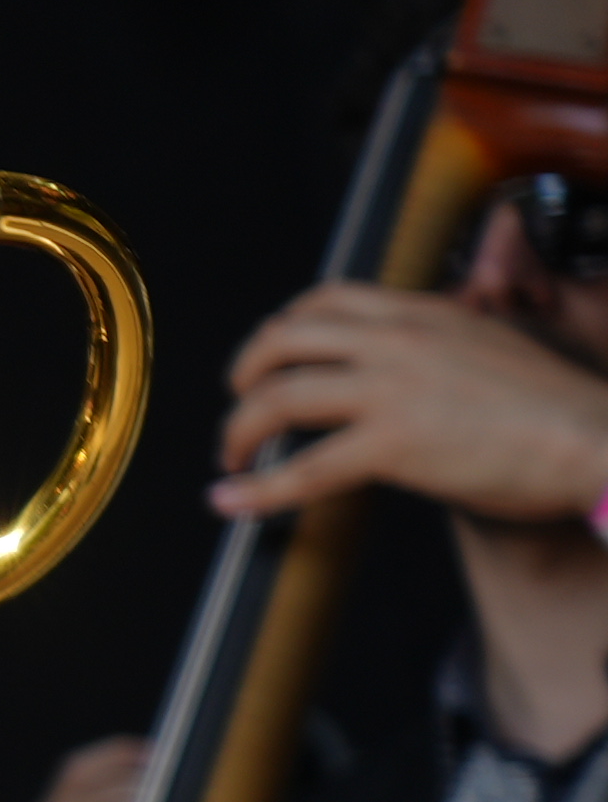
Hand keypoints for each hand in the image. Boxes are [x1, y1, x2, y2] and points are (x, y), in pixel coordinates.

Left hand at [211, 279, 607, 528]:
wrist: (597, 436)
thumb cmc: (555, 405)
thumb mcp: (495, 343)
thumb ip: (443, 344)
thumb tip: (411, 363)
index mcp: (424, 313)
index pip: (327, 299)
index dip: (281, 326)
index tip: (268, 353)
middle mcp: (399, 340)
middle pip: (284, 339)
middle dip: (245, 372)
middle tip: (238, 402)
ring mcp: (391, 390)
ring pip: (279, 398)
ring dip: (240, 429)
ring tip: (233, 455)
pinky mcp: (393, 443)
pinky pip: (305, 470)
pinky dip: (258, 490)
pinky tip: (231, 502)